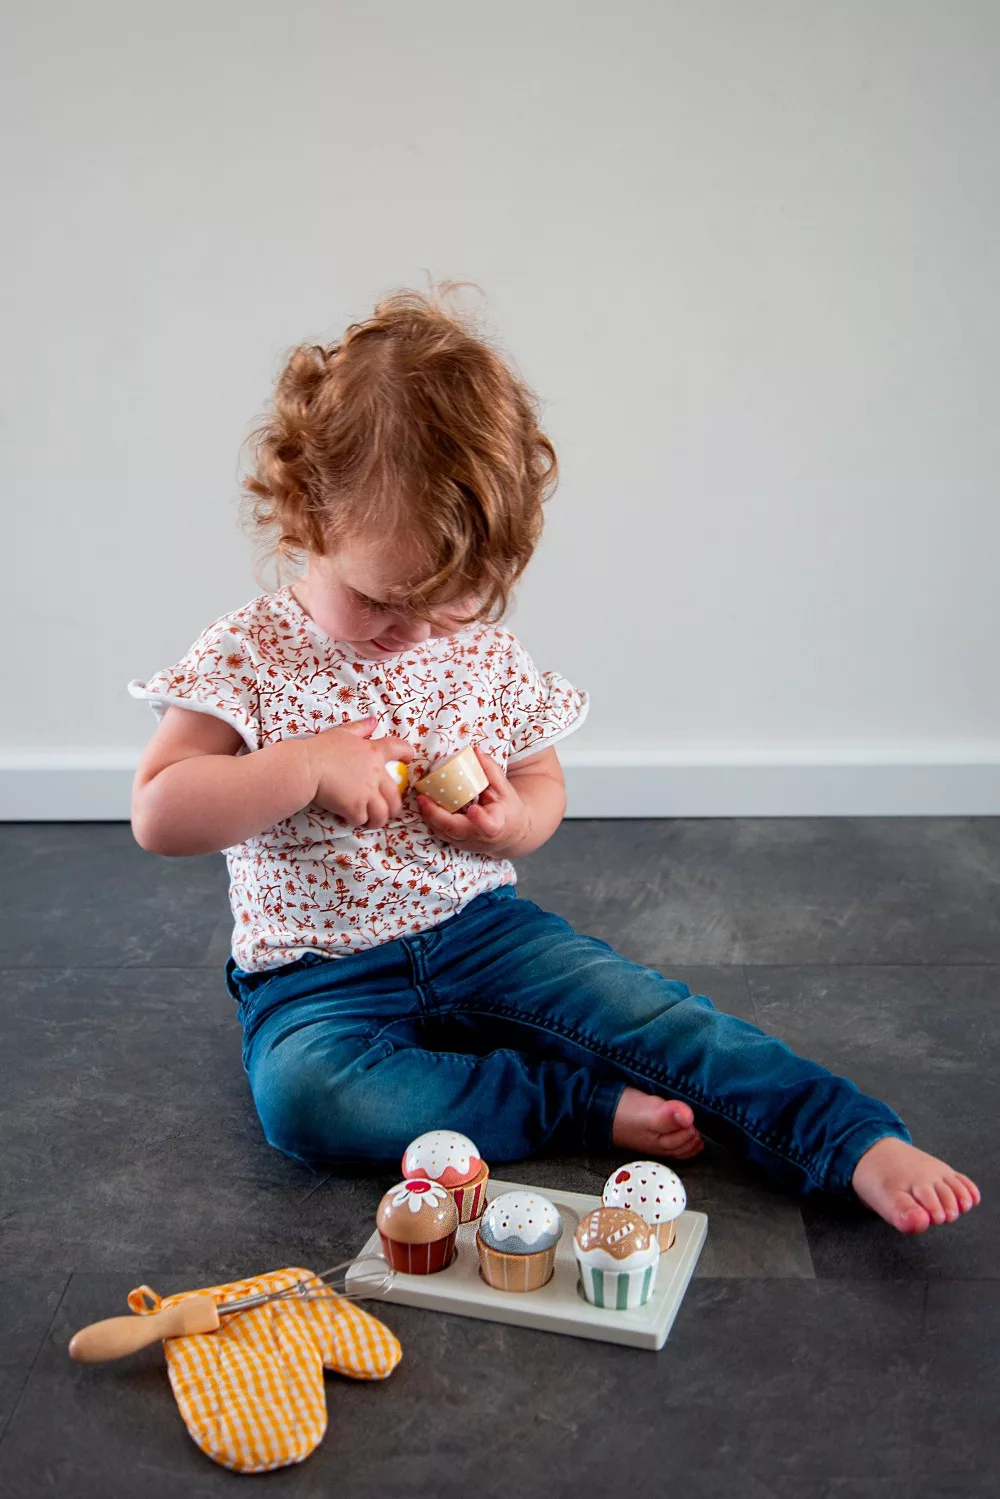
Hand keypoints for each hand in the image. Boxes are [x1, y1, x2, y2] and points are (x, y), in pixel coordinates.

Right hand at [305, 716, 413, 828]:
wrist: (307, 768)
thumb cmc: (321, 748)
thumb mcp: (342, 732)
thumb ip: (360, 727)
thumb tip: (373, 720)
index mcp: (374, 753)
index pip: (399, 748)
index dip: (407, 753)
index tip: (409, 759)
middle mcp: (376, 774)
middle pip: (395, 795)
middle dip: (393, 805)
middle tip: (386, 808)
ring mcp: (367, 793)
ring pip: (383, 812)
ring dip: (379, 819)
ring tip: (372, 821)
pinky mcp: (355, 808)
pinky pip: (363, 819)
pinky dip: (359, 821)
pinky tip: (353, 820)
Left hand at [416, 746, 531, 856]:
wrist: (509, 835)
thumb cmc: (508, 810)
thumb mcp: (505, 789)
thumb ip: (490, 771)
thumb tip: (475, 751)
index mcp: (497, 824)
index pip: (489, 826)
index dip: (480, 820)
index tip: (473, 809)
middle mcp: (480, 837)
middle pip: (457, 830)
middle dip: (437, 815)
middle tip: (423, 798)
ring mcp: (467, 843)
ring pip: (444, 834)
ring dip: (429, 817)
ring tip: (421, 799)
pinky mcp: (457, 844)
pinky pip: (441, 833)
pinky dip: (431, 820)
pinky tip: (424, 806)